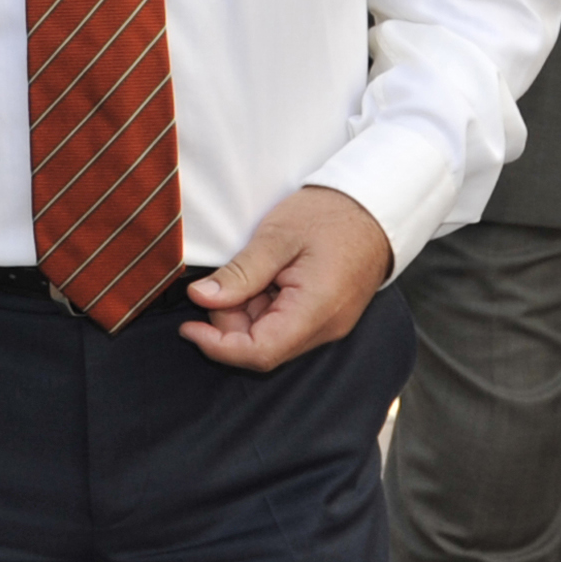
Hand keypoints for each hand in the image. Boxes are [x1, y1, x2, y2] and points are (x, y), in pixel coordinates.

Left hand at [179, 185, 392, 370]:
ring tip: (250, 271)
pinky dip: (261, 307)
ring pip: (270, 337)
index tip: (187, 326)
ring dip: (245, 312)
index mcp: (316, 310)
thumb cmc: (329, 216)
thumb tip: (200, 298)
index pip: (260, 352)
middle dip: (230, 321)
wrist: (373, 209)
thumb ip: (240, 273)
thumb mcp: (277, 237)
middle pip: (261, 346)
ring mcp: (327, 324)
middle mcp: (325, 328)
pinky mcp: (324, 317)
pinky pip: (283, 326)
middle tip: (223, 281)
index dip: (217, 346)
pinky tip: (263, 278)